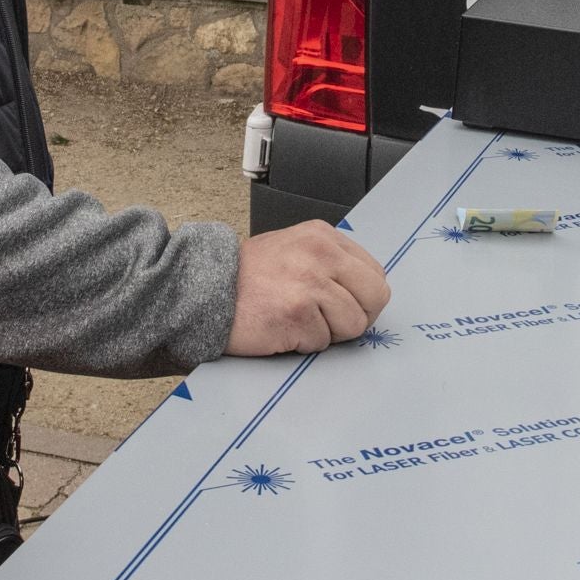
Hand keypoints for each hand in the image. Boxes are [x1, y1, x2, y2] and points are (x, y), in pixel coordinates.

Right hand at [227, 222, 389, 353]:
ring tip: (296, 320)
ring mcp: (309, 284)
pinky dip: (302, 343)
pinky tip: (280, 327)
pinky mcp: (297, 315)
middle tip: (327, 320)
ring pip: (353, 325)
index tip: (341, 304)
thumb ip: (330, 262)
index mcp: (323, 236)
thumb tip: (364, 290)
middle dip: (355, 316)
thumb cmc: (247, 277)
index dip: (362, 298)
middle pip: (375, 298)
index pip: (375, 273)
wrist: (203, 290)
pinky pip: (322, 343)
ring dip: (327, 332)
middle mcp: (320, 254)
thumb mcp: (295, 249)